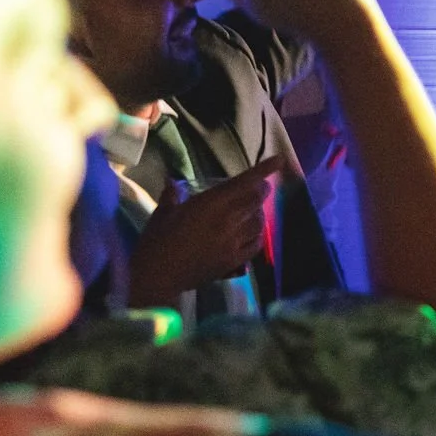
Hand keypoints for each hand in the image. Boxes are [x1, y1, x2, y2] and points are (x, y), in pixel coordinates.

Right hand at [125, 155, 282, 307]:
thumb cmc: (156, 240)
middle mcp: (227, 220)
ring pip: (259, 222)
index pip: (244, 183)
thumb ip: (172, 195)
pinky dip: (258, 236)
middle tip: (262, 186)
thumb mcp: (162, 213)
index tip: (279, 160)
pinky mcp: (234, 261)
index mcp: (210, 204)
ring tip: (254, 209)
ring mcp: (233, 242)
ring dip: (259, 212)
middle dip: (262, 190)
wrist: (157, 276)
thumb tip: (172, 181)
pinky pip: (255, 245)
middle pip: (256, 200)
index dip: (263, 170)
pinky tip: (253, 234)